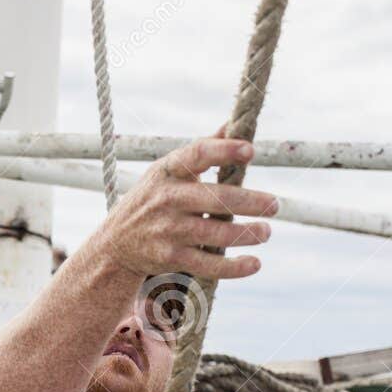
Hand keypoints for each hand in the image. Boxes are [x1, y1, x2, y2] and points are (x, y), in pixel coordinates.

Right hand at [100, 136, 275, 282]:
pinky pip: (207, 264)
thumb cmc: (152, 199)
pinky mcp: (170, 257)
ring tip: (266, 231)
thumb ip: (201, 150)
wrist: (115, 244)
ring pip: (215, 233)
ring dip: (246, 233)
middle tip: (275, 204)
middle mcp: (167, 198)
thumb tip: (232, 124)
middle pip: (214, 198)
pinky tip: (254, 263)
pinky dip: (234, 267)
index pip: (197, 154)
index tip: (251, 150)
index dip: (224, 151)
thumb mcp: (168, 171)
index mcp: (168, 171)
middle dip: (249, 202)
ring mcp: (168, 229)